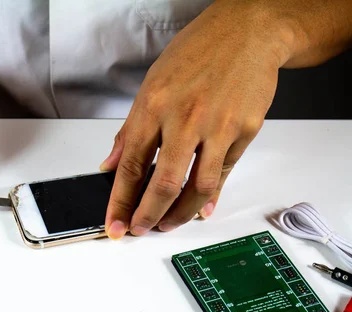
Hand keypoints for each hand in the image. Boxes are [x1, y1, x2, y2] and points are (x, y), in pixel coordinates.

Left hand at [101, 1, 289, 237]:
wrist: (248, 32)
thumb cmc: (198, 53)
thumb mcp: (152, 84)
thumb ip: (130, 129)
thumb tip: (112, 164)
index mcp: (154, 105)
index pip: (130, 165)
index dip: (120, 201)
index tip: (114, 222)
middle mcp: (185, 117)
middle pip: (163, 183)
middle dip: (148, 216)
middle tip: (140, 229)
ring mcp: (218, 126)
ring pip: (198, 187)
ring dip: (180, 214)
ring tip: (168, 223)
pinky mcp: (245, 131)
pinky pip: (225, 173)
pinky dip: (211, 196)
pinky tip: (200, 208)